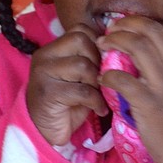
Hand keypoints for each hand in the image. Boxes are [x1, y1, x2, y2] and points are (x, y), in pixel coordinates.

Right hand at [27, 24, 106, 148]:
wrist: (45, 132)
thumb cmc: (67, 104)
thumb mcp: (79, 78)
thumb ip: (90, 61)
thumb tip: (118, 50)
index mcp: (52, 49)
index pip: (80, 29)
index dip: (98, 44)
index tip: (103, 64)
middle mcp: (44, 56)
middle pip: (81, 41)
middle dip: (98, 60)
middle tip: (101, 79)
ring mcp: (44, 74)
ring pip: (83, 65)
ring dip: (97, 82)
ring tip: (98, 95)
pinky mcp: (48, 94)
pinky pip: (82, 91)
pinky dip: (96, 101)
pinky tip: (99, 109)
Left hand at [98, 18, 162, 162]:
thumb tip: (151, 57)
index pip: (162, 31)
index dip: (139, 24)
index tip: (123, 27)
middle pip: (148, 33)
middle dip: (124, 27)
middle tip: (108, 32)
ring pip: (137, 48)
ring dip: (115, 43)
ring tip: (101, 47)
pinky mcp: (149, 104)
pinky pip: (124, 80)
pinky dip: (109, 75)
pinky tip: (102, 78)